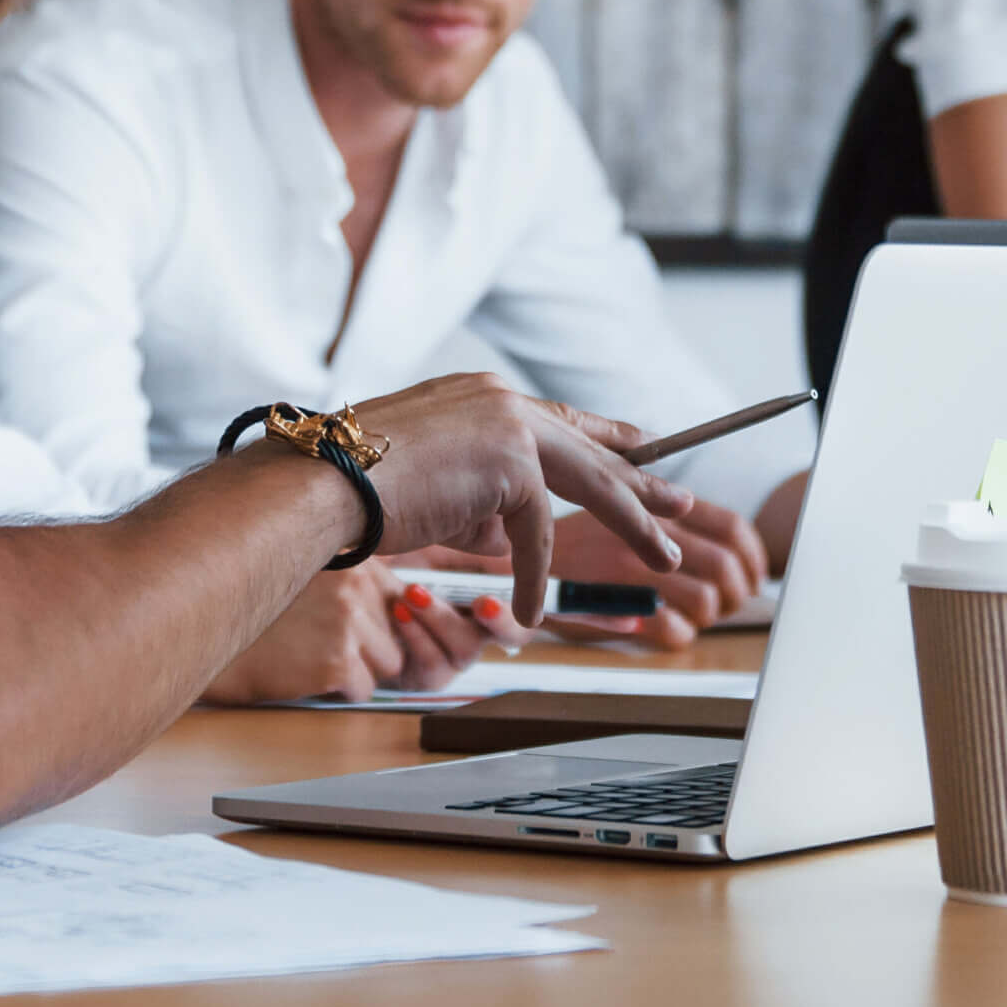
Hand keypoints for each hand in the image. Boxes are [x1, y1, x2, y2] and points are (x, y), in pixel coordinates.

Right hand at [200, 564, 520, 704]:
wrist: (198, 619)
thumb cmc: (261, 602)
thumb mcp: (328, 573)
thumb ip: (380, 581)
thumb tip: (435, 605)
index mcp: (366, 551)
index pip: (441, 584)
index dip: (472, 614)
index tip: (494, 617)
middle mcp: (366, 577)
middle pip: (427, 635)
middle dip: (423, 651)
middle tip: (390, 650)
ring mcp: (353, 616)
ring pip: (396, 665)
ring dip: (365, 667)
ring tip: (320, 642)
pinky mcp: (337, 655)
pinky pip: (365, 688)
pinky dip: (340, 685)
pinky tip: (307, 662)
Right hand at [347, 373, 690, 626]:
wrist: (325, 481)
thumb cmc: (357, 487)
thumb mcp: (433, 488)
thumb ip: (479, 503)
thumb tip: (506, 535)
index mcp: (481, 397)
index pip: (556, 417)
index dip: (602, 433)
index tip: (639, 440)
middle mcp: (500, 401)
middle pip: (587, 447)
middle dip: (639, 479)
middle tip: (681, 499)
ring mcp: (509, 426)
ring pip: (587, 483)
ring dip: (630, 523)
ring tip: (662, 555)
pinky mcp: (511, 463)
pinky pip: (536, 534)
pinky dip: (530, 577)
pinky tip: (527, 610)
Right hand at [551, 496, 767, 649]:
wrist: (506, 562)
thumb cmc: (564, 541)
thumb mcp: (612, 512)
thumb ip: (657, 518)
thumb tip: (712, 539)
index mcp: (652, 506)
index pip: (730, 525)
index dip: (752, 555)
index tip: (751, 575)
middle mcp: (647, 533)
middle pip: (727, 564)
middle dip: (737, 592)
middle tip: (723, 604)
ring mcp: (632, 570)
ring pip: (707, 598)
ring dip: (707, 615)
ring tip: (689, 616)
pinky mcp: (616, 606)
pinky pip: (673, 628)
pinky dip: (677, 635)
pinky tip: (661, 630)